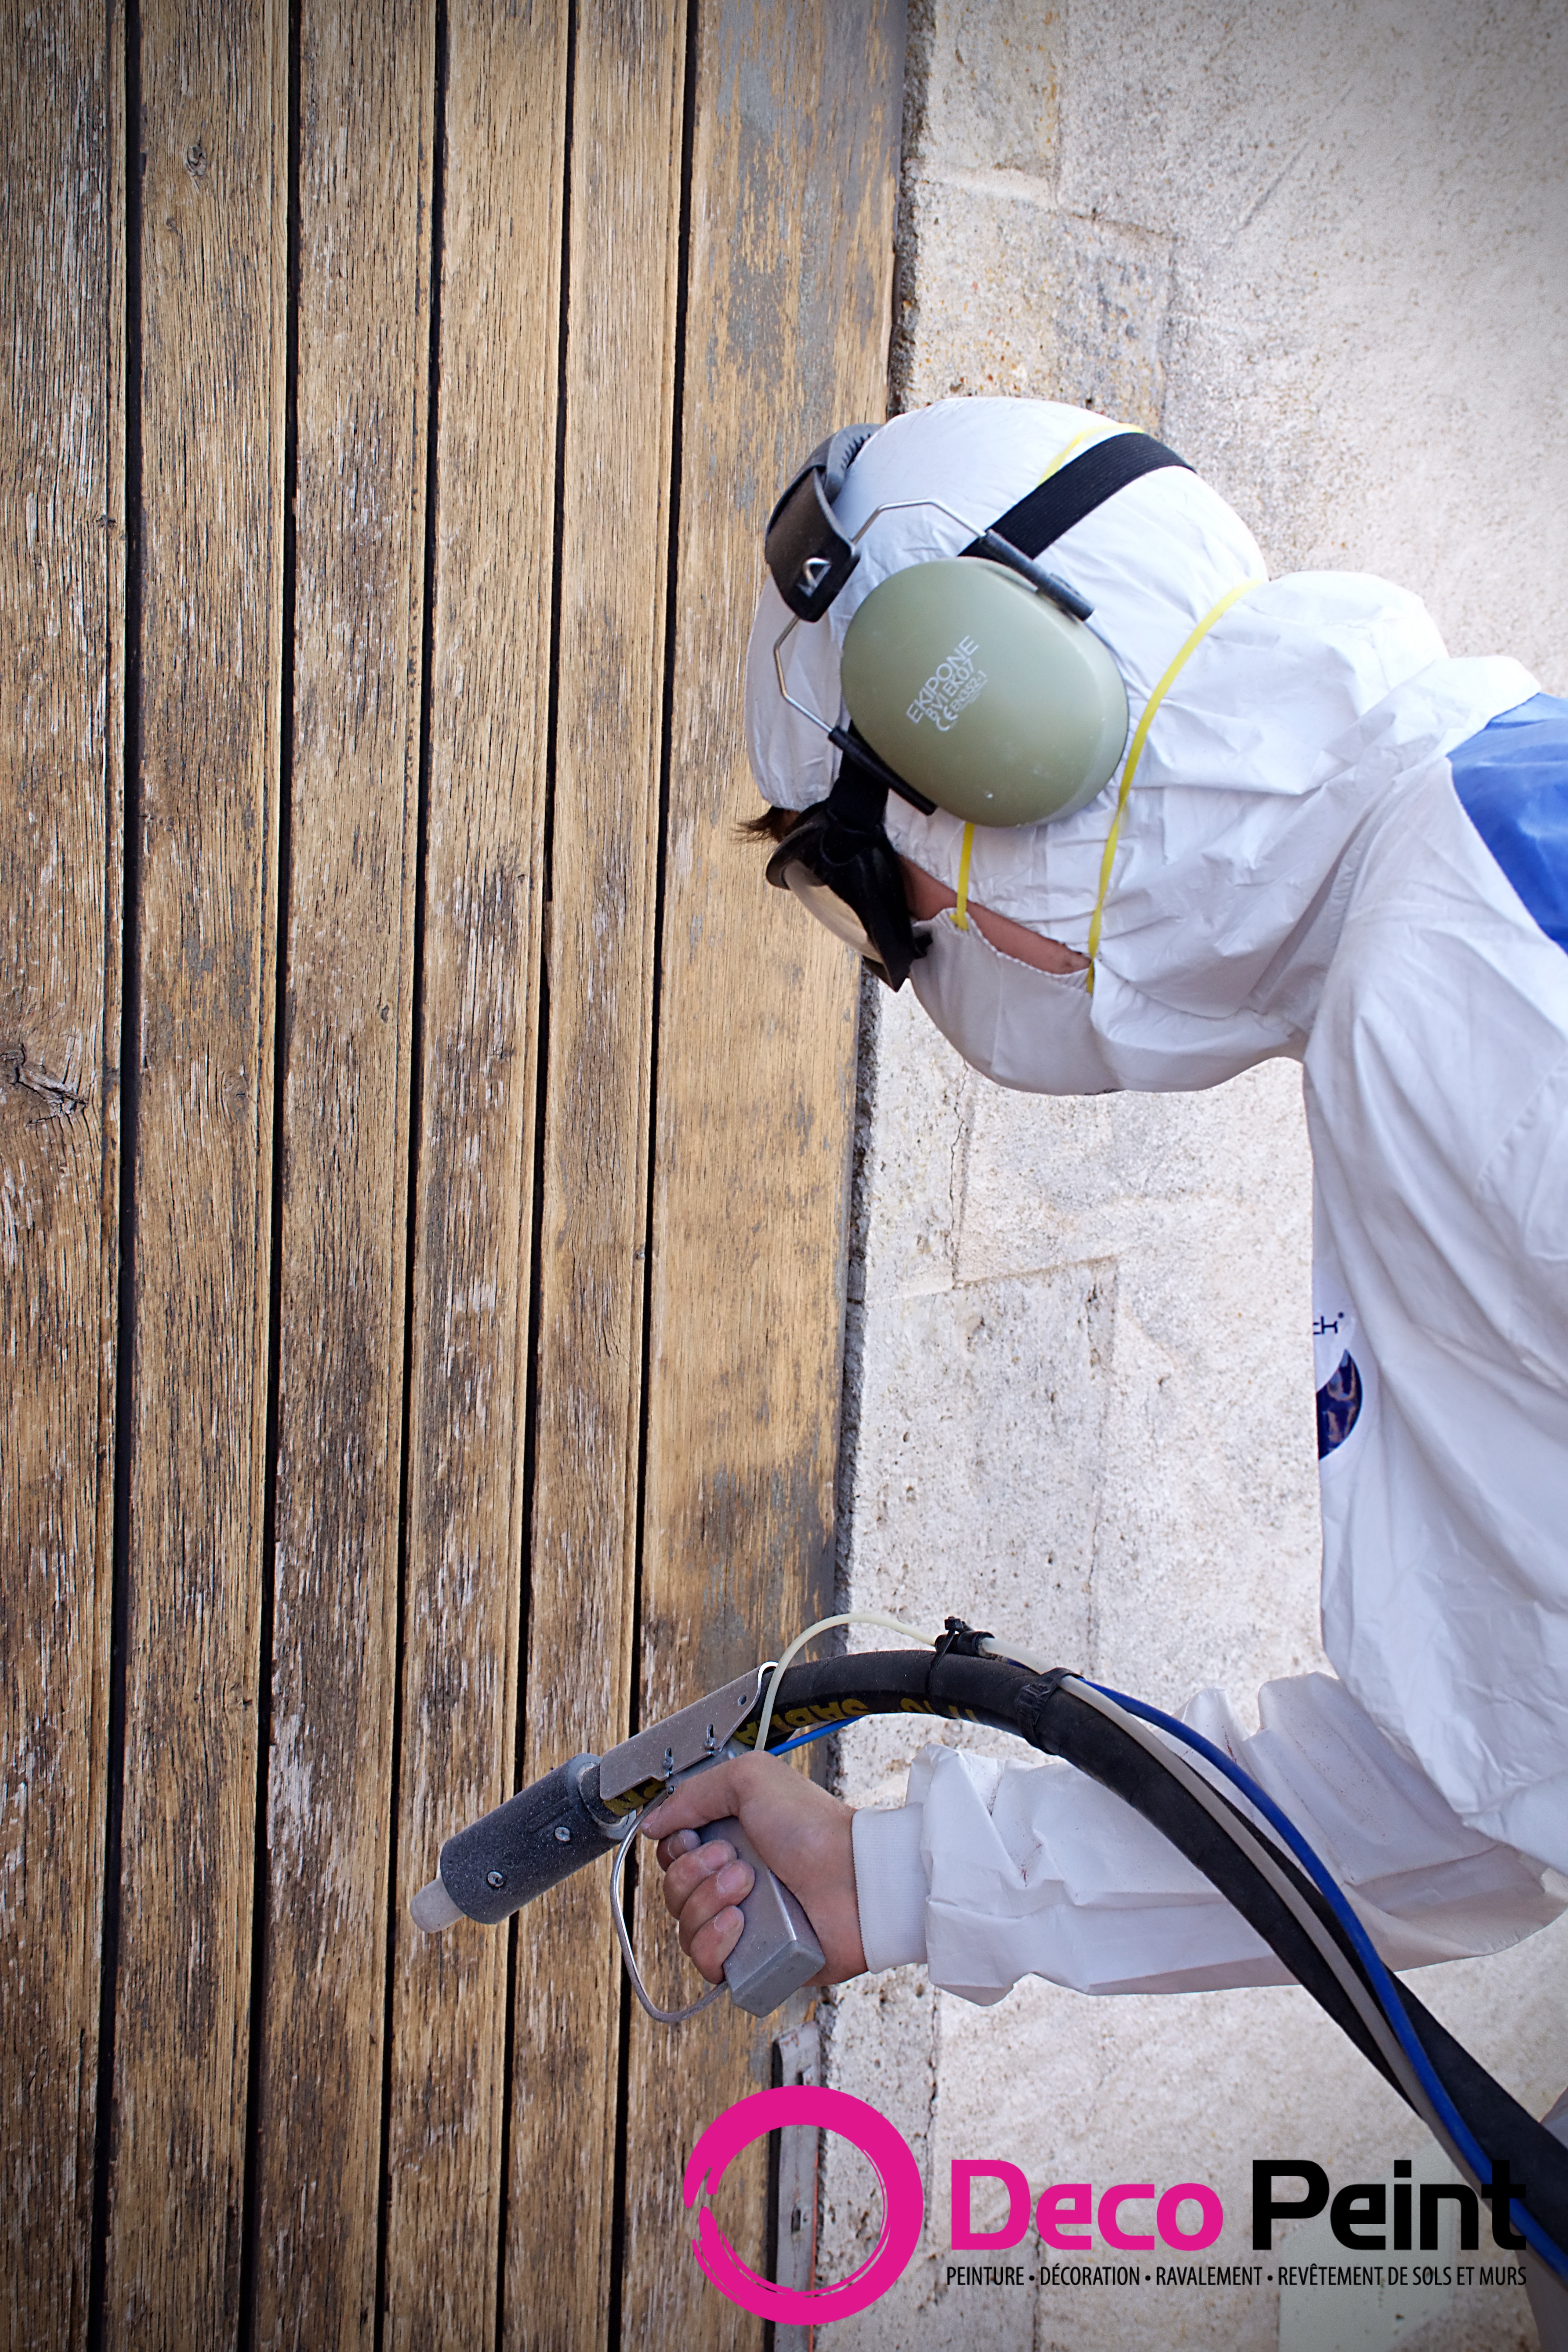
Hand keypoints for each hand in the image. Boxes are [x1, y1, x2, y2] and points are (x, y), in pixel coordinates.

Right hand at [640, 1750, 865, 1987]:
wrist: (856, 1880)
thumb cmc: (815, 1829)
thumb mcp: (752, 1780)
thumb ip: (694, 1793)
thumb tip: (653, 1823)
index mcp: (729, 1842)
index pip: (671, 1855)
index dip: (677, 1848)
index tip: (698, 1836)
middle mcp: (730, 1883)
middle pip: (672, 1891)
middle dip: (696, 1873)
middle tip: (737, 1861)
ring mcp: (740, 1924)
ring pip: (684, 1927)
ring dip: (708, 1903)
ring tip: (748, 1888)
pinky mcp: (751, 1962)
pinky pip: (705, 1963)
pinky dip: (714, 1941)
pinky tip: (739, 1923)